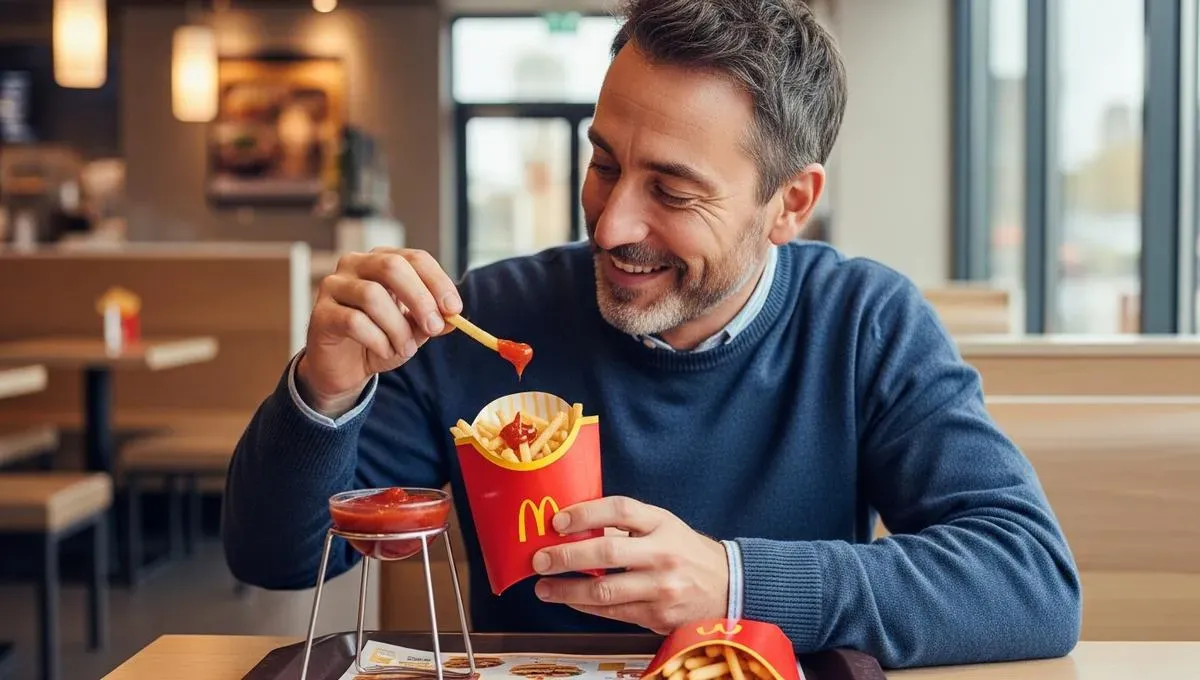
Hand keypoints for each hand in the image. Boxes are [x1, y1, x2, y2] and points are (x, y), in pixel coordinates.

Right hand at [298, 248, 461, 416]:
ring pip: (372, 296)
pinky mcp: (321, 313)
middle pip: (391, 267)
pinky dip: (377, 340)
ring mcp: (333, 286)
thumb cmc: (378, 340)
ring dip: (397, 327)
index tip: (454, 309)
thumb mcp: (412, 331)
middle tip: (434, 327)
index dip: (438, 282)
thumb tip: (452, 317)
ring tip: (405, 347)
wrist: (343, 368)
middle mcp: (355, 265)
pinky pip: (354, 321)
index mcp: (382, 261)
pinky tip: (384, 351)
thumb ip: (431, 321)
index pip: (415, 258)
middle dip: (419, 299)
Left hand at [530, 496, 728, 633]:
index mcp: (662, 524)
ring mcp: (661, 588)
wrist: (727, 587)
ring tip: (544, 587)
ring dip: (567, 589)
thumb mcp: (663, 526)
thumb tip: (573, 528)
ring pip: (605, 590)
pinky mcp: (658, 615)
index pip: (619, 510)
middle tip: (539, 559)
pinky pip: (612, 613)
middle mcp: (663, 554)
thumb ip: (625, 526)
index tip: (557, 521)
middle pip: (607, 553)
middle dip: (566, 556)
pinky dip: (585, 606)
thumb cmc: (685, 552)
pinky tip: (569, 599)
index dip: (585, 513)